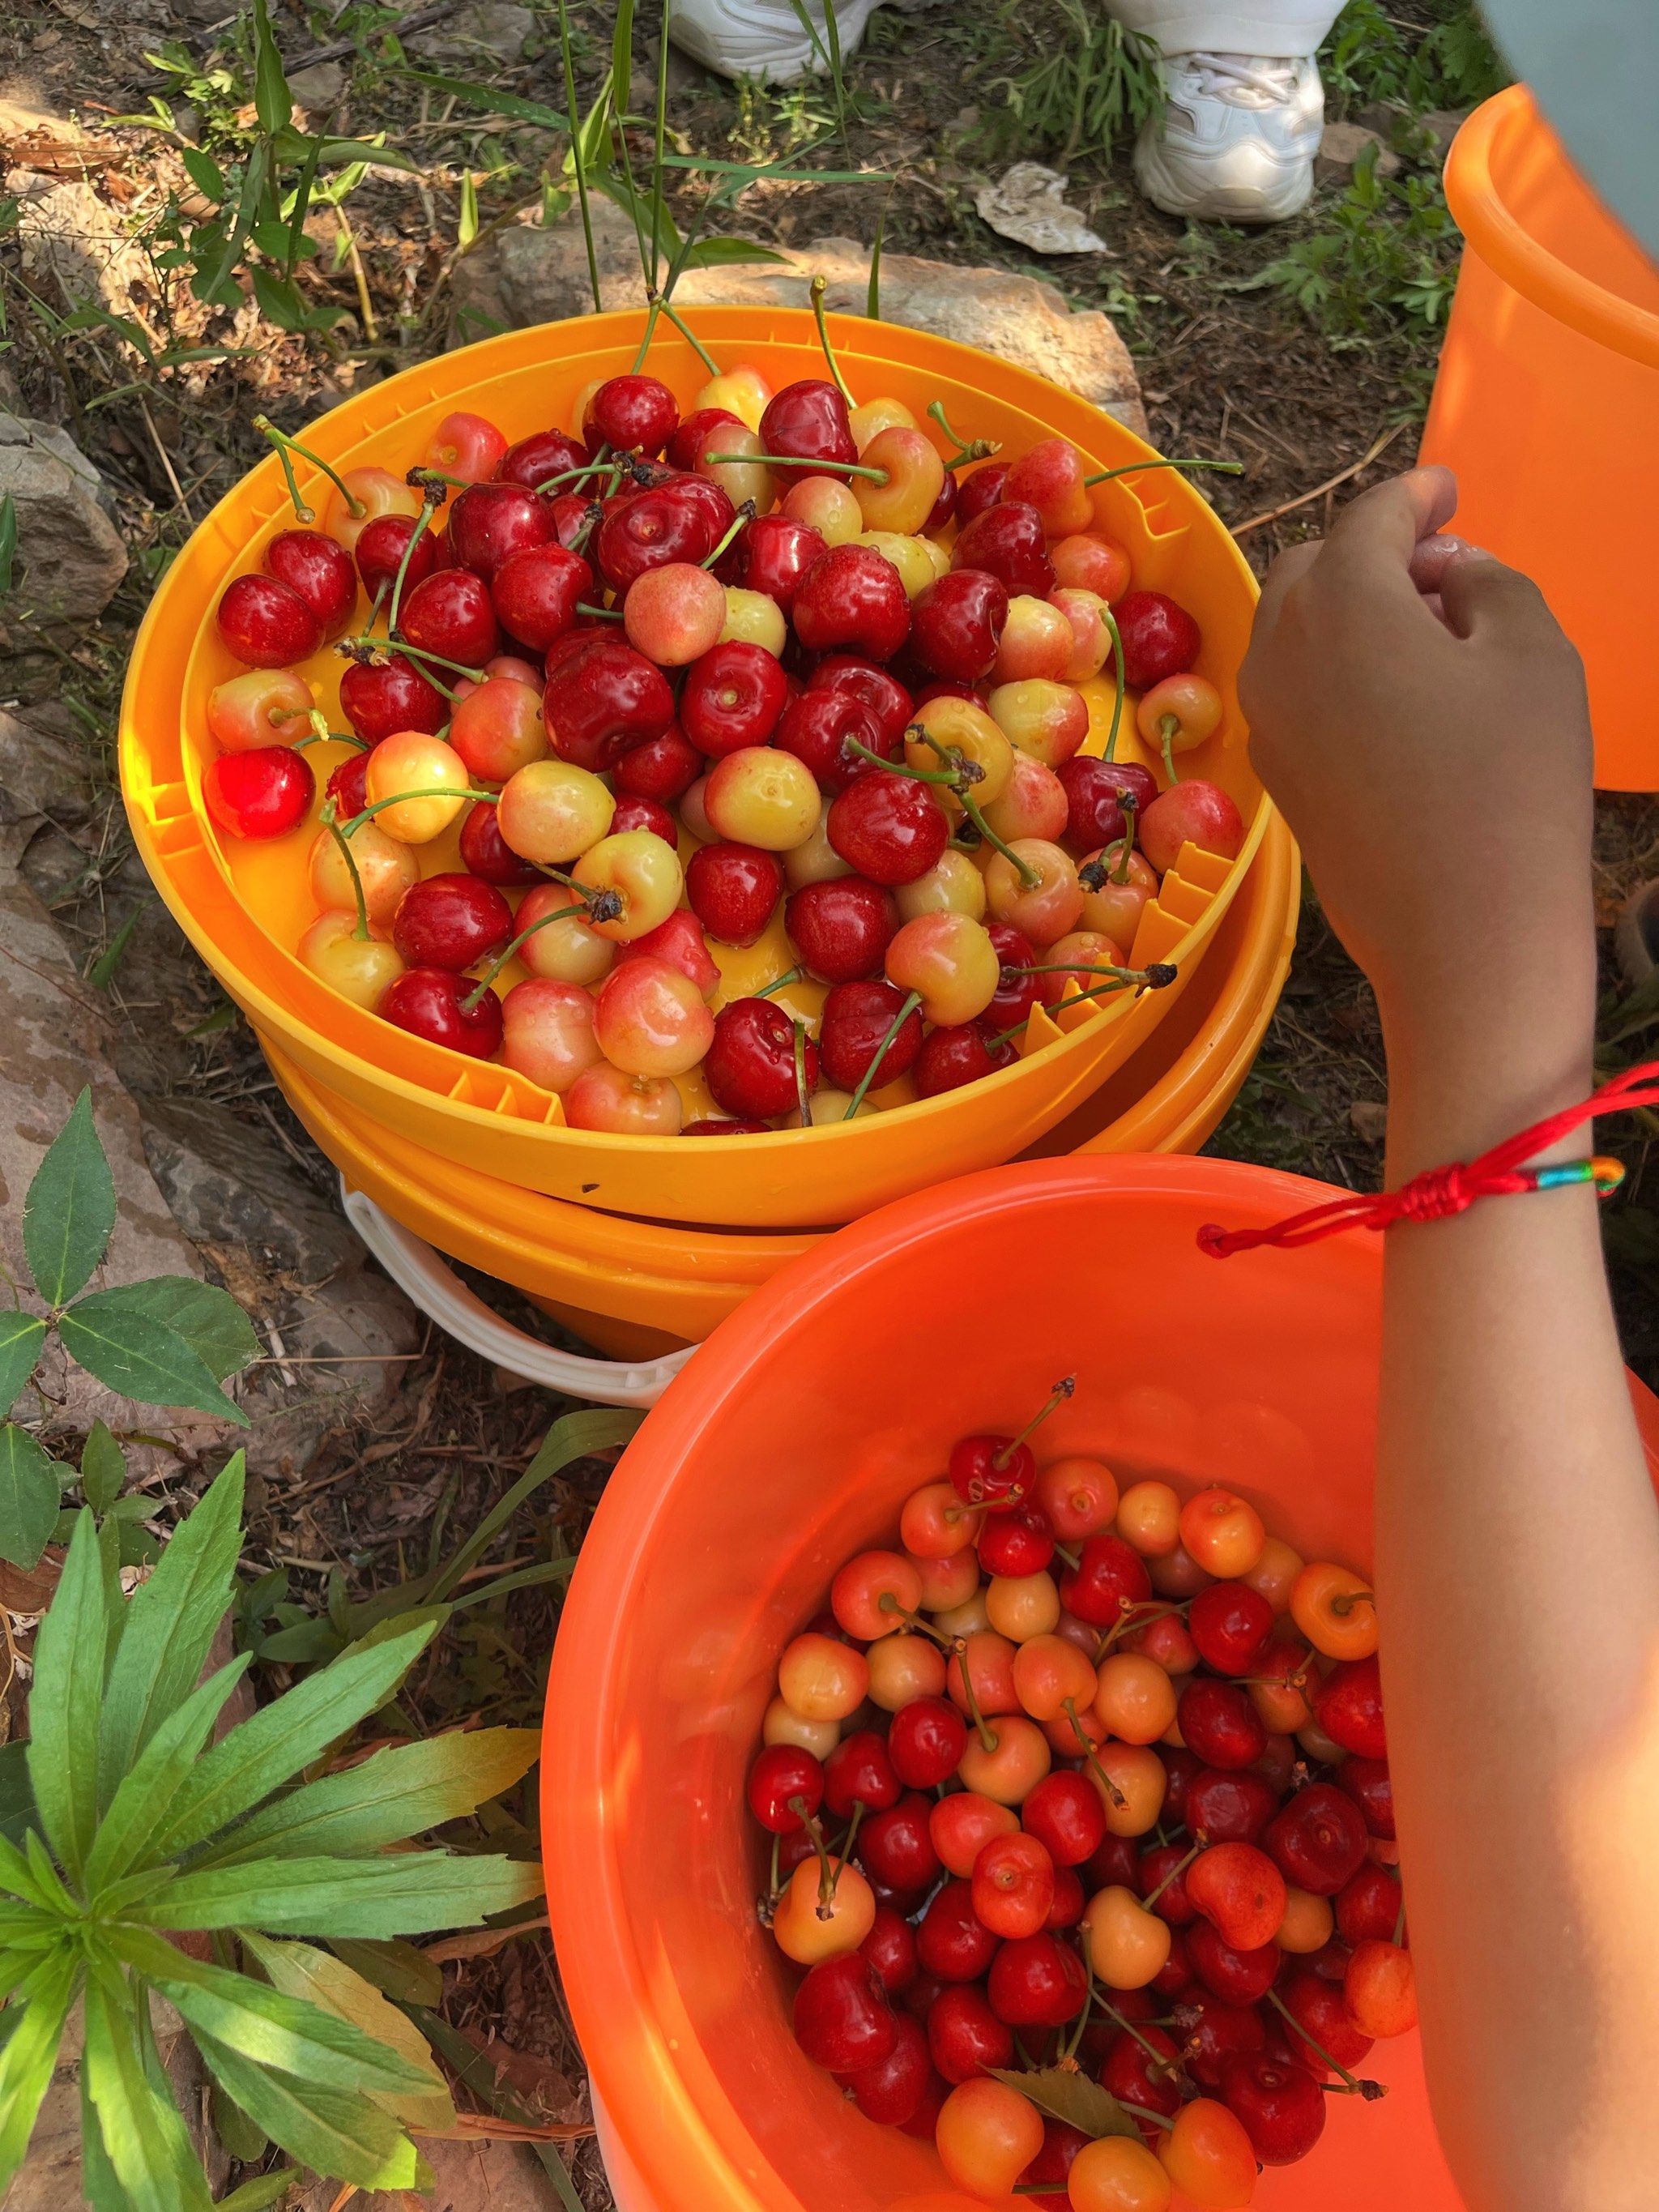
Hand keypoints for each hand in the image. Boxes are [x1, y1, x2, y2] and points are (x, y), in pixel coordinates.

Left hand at [1239, 467, 1594, 1078]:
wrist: (1462, 935)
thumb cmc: (1513, 783)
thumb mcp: (1533, 652)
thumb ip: (1490, 582)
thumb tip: (1448, 571)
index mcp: (1340, 599)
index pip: (1371, 518)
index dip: (1414, 494)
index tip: (1444, 488)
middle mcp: (1279, 651)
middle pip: (1312, 569)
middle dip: (1371, 551)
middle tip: (1441, 565)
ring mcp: (1266, 720)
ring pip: (1292, 632)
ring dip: (1347, 611)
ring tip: (1427, 632)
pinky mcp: (1274, 779)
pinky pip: (1293, 693)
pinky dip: (1333, 669)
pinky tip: (1394, 695)